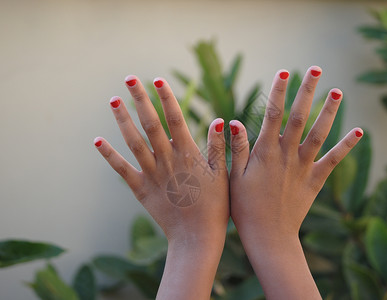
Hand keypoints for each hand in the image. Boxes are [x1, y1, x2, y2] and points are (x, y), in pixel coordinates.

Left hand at [94, 75, 228, 299]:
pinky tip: (97, 140)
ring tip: (113, 99)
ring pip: (133, 141)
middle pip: (150, 123)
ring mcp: (151, 174)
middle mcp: (167, 159)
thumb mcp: (222, 174)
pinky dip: (109, 154)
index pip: (175, 118)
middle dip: (140, 98)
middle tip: (129, 78)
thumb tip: (219, 119)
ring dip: (122, 119)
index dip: (166, 97)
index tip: (157, 79)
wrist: (196, 238)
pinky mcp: (140, 189)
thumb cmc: (215, 206)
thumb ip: (218, 146)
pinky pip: (121, 169)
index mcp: (188, 154)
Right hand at [229, 67, 362, 298]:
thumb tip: (233, 120)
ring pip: (320, 133)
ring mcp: (304, 166)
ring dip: (329, 111)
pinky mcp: (315, 180)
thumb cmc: (244, 207)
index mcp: (265, 151)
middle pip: (300, 116)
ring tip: (338, 91)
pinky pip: (333, 160)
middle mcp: (287, 154)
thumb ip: (236, 148)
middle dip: (307, 91)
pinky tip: (359, 131)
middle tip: (316, 69)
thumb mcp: (233, 177)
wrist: (269, 236)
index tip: (284, 72)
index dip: (278, 91)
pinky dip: (347, 145)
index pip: (272, 114)